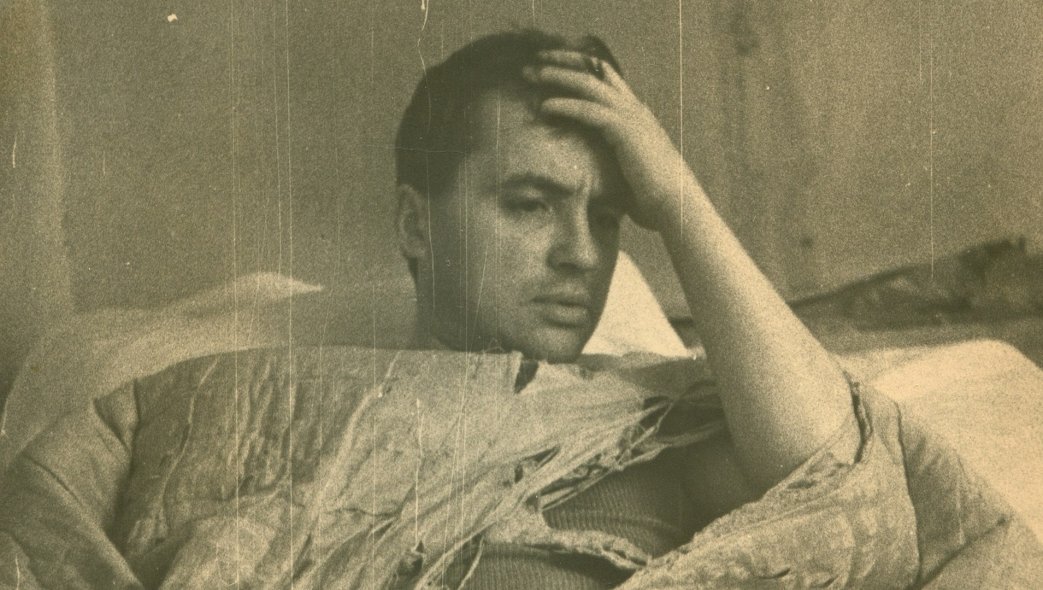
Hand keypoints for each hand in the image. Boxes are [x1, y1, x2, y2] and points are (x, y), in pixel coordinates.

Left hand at [522, 50, 696, 230]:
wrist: (675, 205)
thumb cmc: (650, 195)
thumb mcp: (624, 169)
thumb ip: (607, 160)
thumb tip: (582, 171)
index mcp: (634, 114)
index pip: (604, 78)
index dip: (578, 68)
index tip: (550, 67)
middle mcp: (634, 109)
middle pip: (595, 70)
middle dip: (562, 62)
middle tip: (532, 65)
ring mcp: (631, 117)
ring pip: (589, 84)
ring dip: (558, 76)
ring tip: (532, 76)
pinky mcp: (626, 131)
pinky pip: (589, 111)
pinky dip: (566, 106)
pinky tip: (545, 107)